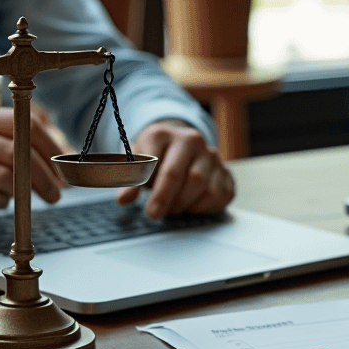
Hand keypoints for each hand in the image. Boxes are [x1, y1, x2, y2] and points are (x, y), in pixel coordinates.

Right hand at [0, 106, 63, 220]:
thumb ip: (10, 143)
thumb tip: (52, 164)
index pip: (27, 125)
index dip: (51, 149)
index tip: (62, 170)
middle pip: (18, 154)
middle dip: (44, 178)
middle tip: (55, 194)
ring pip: (4, 177)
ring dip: (21, 193)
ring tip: (24, 199)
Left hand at [116, 121, 234, 218]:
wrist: (178, 148)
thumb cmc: (154, 158)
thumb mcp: (136, 162)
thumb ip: (130, 178)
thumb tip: (124, 199)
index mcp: (165, 134)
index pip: (163, 166)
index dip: (158, 193)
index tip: (149, 211)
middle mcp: (192, 140)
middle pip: (189, 176)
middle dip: (171, 200)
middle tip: (157, 214)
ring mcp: (212, 155)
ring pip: (204, 186)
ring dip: (186, 203)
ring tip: (172, 208)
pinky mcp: (225, 172)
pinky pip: (220, 194)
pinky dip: (203, 206)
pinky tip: (190, 206)